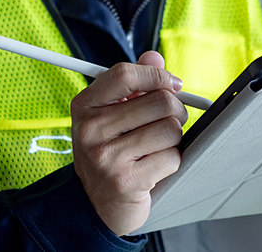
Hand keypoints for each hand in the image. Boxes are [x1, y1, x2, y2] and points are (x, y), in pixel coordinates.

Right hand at [71, 51, 187, 235]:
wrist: (96, 205)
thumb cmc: (110, 152)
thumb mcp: (113, 114)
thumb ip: (134, 83)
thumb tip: (154, 56)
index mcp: (85, 105)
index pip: (125, 74)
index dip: (157, 76)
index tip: (173, 85)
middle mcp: (90, 129)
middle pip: (159, 101)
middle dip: (176, 111)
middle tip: (170, 121)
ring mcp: (106, 157)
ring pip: (170, 129)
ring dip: (173, 139)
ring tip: (157, 147)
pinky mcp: (125, 181)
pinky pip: (171, 157)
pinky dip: (171, 162)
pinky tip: (154, 168)